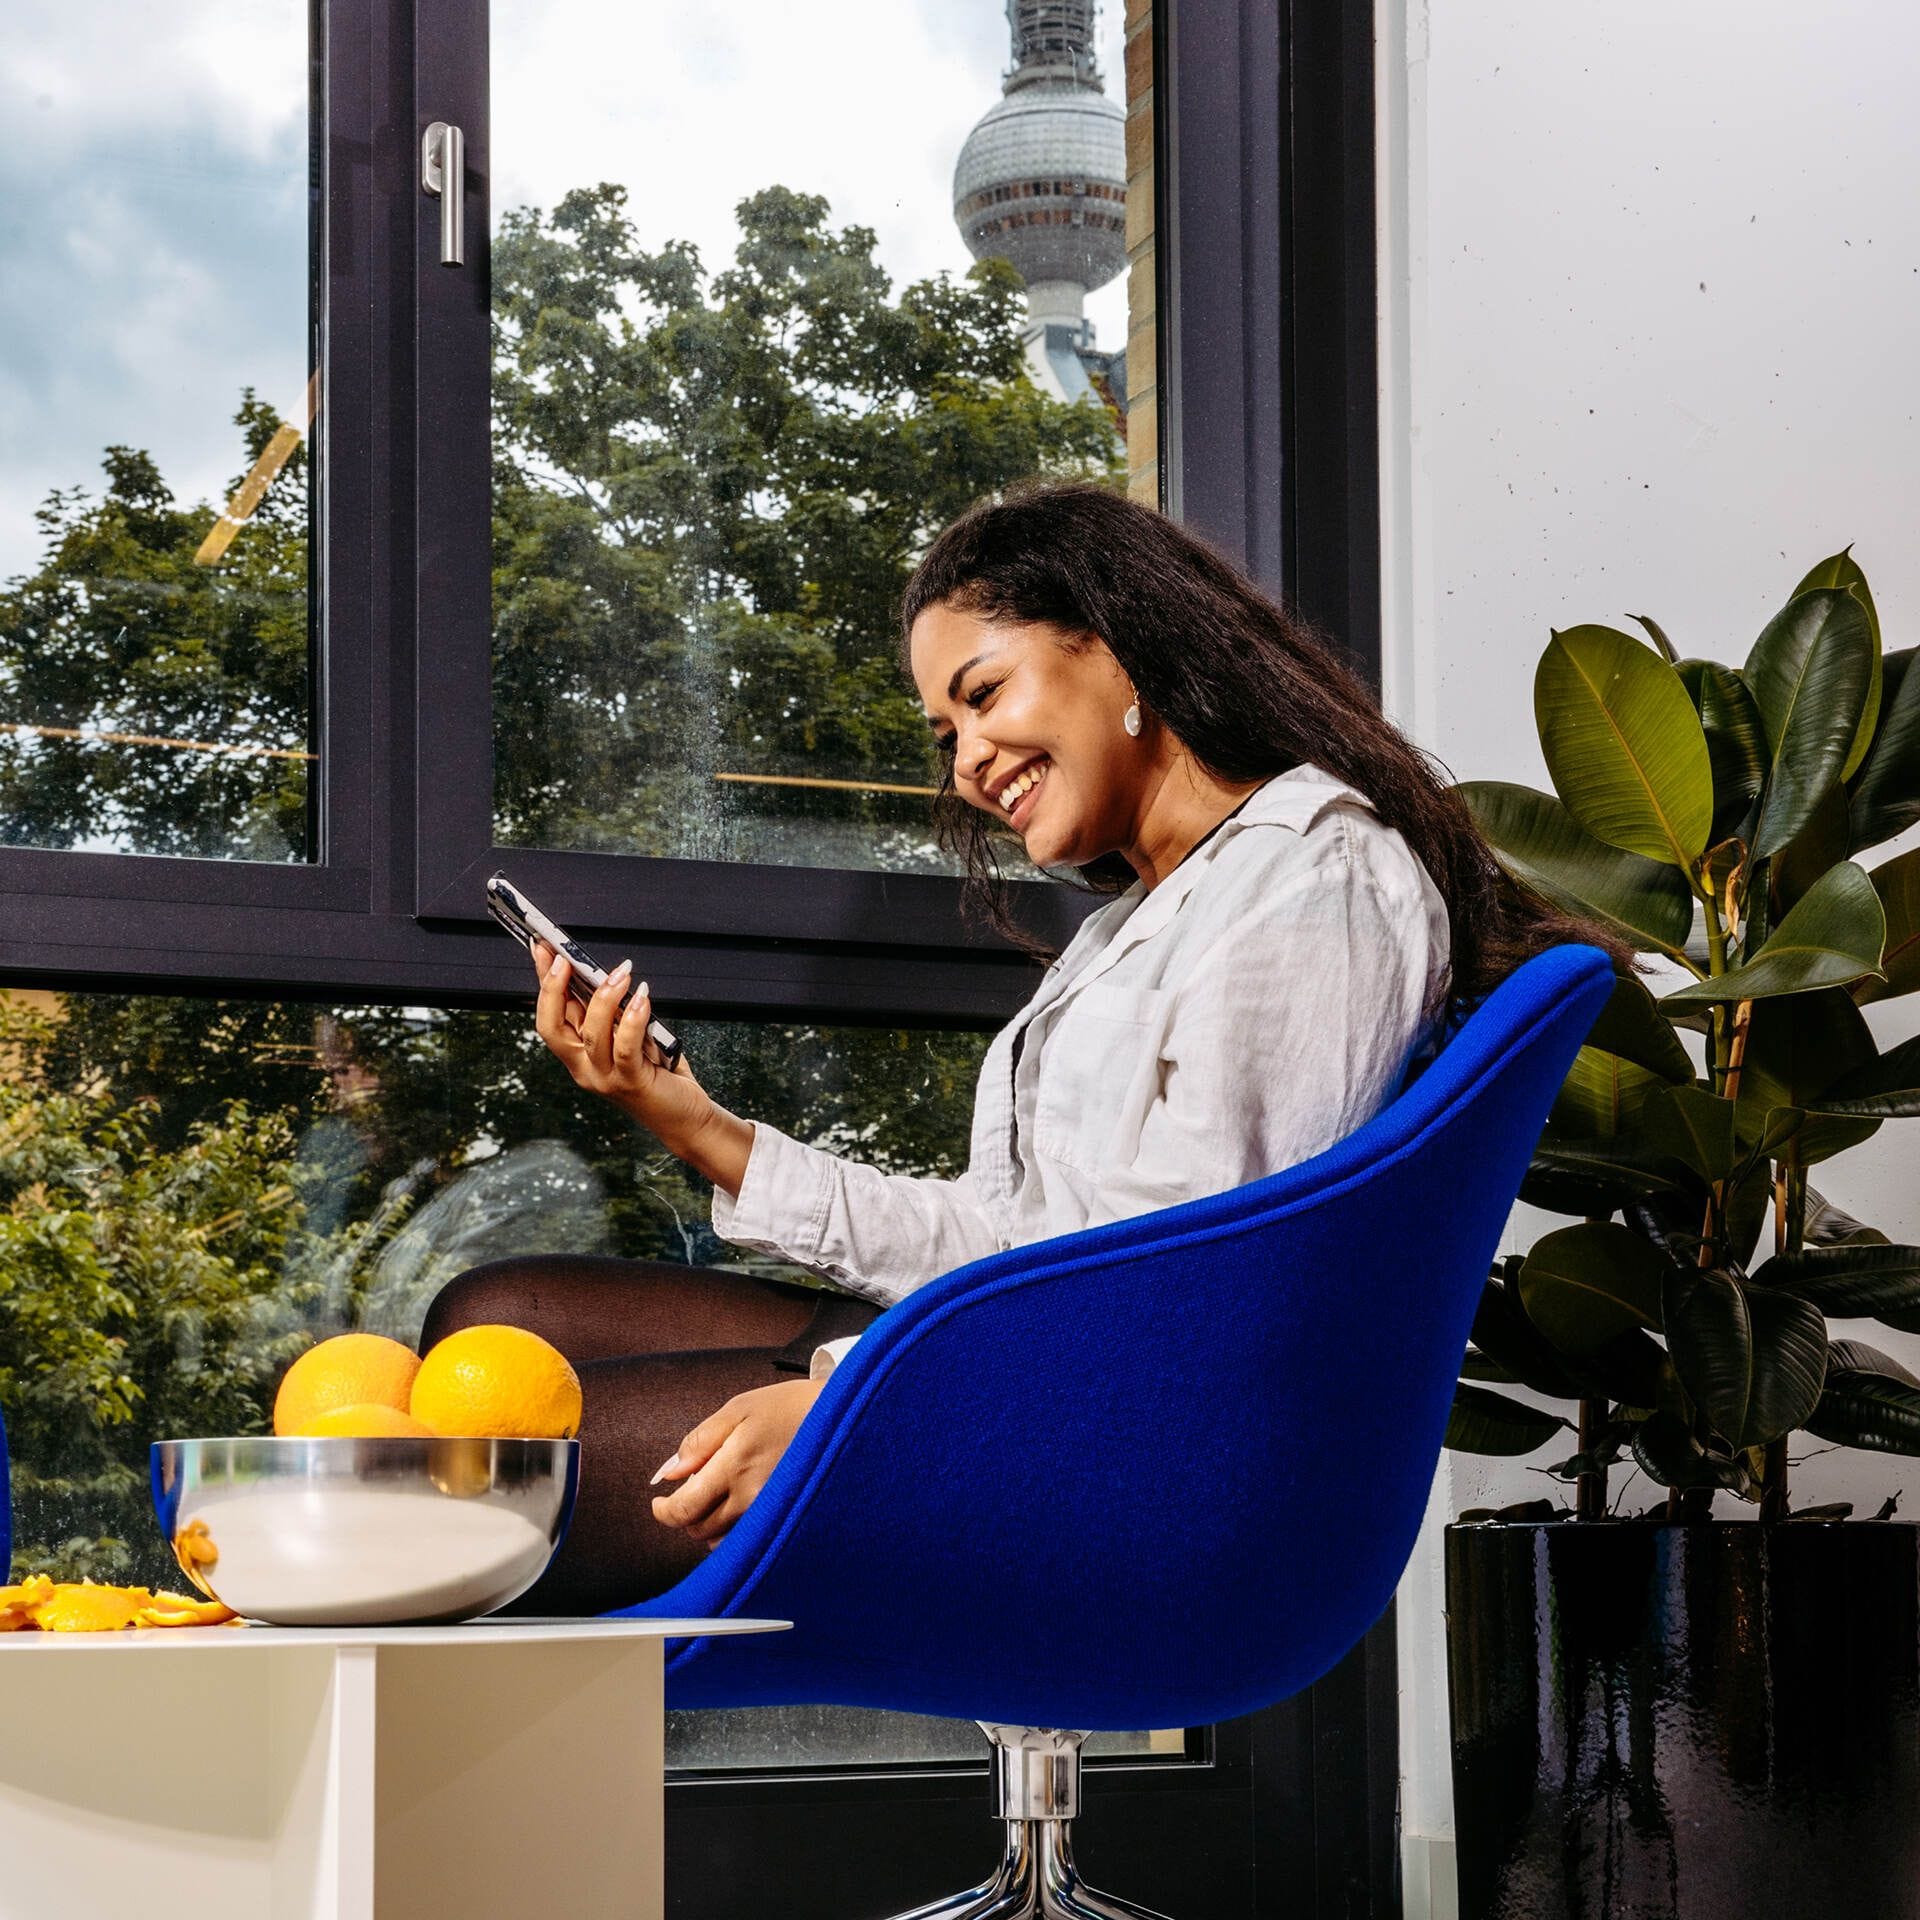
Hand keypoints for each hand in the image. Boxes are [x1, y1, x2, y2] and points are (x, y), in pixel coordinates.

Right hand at [532, 941, 711, 1146]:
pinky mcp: (631, 1083)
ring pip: (592, 1034)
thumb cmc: (657, 1073)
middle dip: (554, 989)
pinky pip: (625, 1047)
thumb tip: (601, 976)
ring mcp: (605, 1079)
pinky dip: (632, 1018)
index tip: (543, 949)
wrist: (682, 1116)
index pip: (549, 1018)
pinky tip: (642, 996)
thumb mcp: (626, 1039)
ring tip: (621, 972)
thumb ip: (611, 1016)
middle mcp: (584, 1069)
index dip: (543, 983)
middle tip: (566, 958)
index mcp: (578, 1057)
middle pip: (553, 1028)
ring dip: (604, 997)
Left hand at [649, 1378, 827, 1547]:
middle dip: (686, 1514)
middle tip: (693, 1489)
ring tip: (718, 1495)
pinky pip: (746, 1540)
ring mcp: (771, 1513)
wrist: (839, 1417)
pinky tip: (738, 1507)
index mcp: (734, 1465)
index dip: (664, 1511)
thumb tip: (668, 1474)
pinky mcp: (785, 1519)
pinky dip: (732, 1531)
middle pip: (699, 1529)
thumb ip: (699, 1441)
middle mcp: (752, 1497)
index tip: (659, 1503)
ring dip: (709, 1524)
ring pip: (721, 1540)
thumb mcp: (738, 1408)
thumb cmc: (788, 1407)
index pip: (685, 1509)